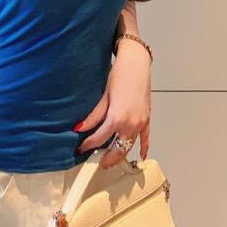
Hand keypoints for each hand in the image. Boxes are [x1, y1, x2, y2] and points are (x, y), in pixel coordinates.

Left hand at [73, 40, 151, 168]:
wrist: (136, 64)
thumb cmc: (120, 75)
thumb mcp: (103, 97)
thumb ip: (93, 116)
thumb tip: (80, 128)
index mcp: (116, 118)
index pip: (99, 139)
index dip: (88, 145)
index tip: (81, 148)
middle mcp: (130, 124)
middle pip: (117, 149)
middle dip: (107, 158)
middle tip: (97, 162)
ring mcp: (140, 123)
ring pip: (130, 146)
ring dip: (121, 155)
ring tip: (111, 160)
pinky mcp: (147, 118)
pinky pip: (146, 138)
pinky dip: (144, 147)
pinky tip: (142, 155)